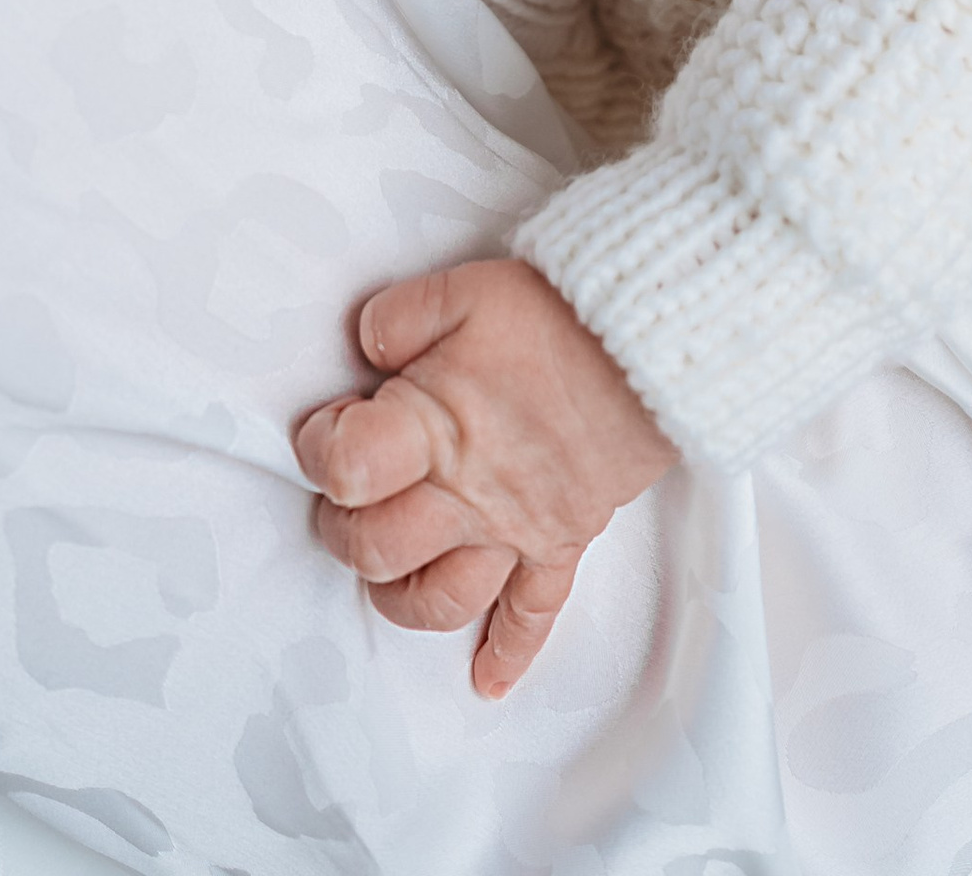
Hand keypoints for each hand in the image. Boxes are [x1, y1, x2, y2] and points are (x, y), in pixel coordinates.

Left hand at [293, 259, 676, 698]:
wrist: (652, 343)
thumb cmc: (558, 315)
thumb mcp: (460, 290)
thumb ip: (395, 321)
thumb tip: (364, 352)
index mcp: (434, 428)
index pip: (344, 468)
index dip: (318, 448)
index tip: (327, 427)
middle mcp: (466, 496)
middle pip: (375, 549)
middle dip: (343, 527)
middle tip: (349, 495)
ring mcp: (514, 532)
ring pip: (439, 601)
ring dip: (400, 598)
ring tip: (390, 568)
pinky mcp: (561, 545)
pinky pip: (534, 618)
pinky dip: (509, 656)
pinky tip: (486, 680)